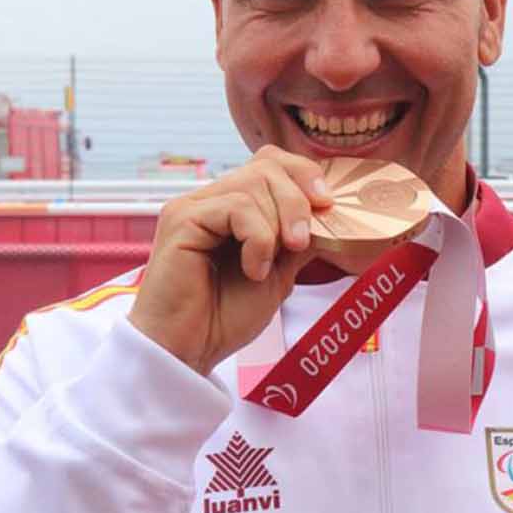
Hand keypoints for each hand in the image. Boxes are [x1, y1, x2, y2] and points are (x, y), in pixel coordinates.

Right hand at [128, 145, 332, 374]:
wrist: (189, 351)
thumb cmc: (225, 316)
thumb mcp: (280, 272)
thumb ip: (299, 240)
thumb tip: (330, 213)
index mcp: (233, 207)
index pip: (270, 161)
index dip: (303, 173)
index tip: (327, 205)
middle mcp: (211, 199)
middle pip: (267, 167)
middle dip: (297, 202)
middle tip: (300, 242)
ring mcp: (194, 207)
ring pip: (254, 184)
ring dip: (277, 225)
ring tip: (269, 265)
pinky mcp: (182, 220)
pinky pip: (236, 207)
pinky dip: (257, 239)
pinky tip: (253, 269)